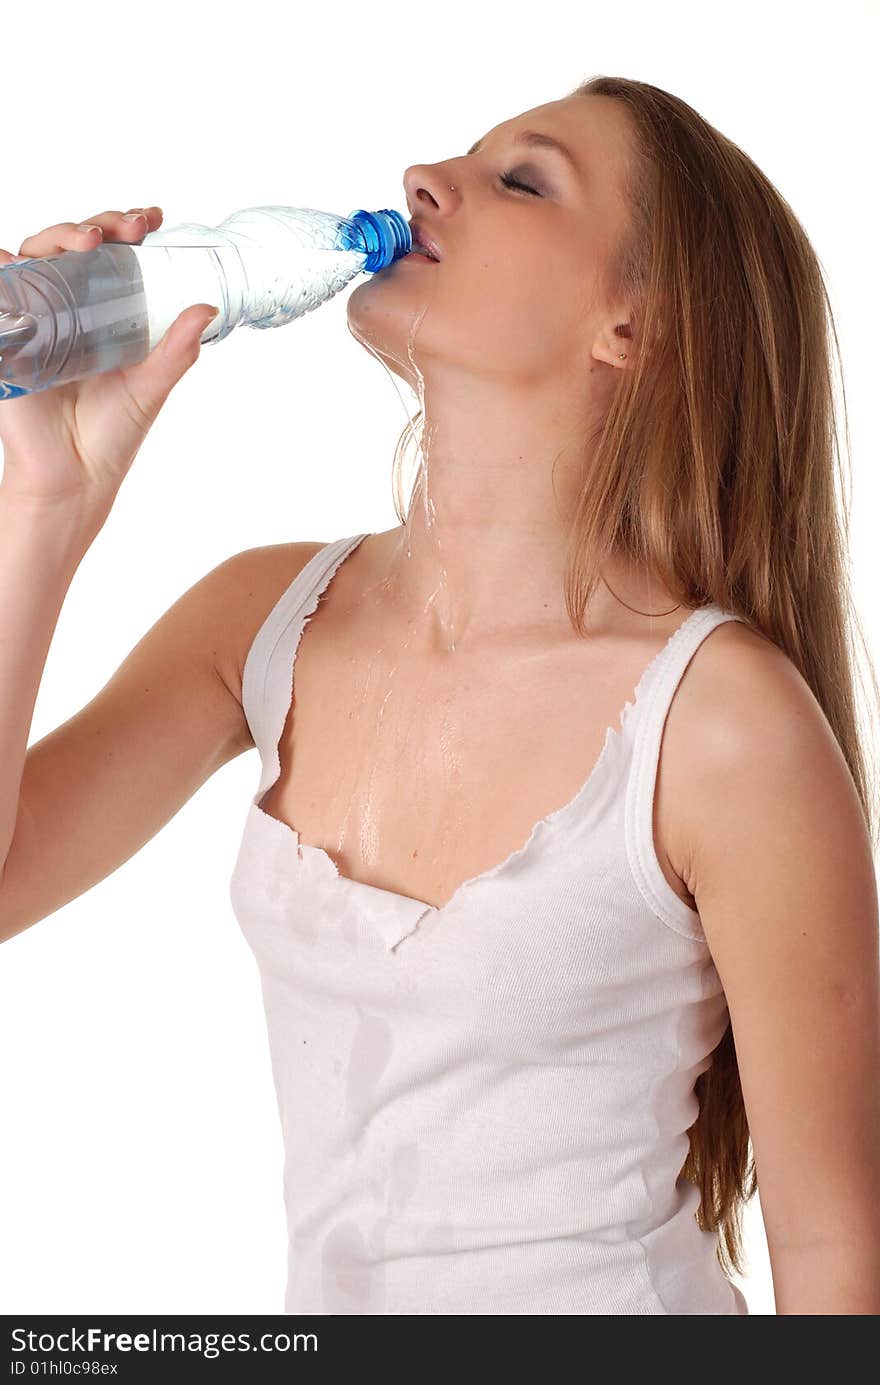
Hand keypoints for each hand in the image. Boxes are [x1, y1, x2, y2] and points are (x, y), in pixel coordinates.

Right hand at [0, 207, 218, 515]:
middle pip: (71, 245)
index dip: (127, 228)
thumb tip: (206, 309)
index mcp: (102, 312)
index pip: (110, 255)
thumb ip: (177, 350)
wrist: (75, 477)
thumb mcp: (151, 387)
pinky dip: (3, 268)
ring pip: (35, 256)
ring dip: (57, 236)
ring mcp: (34, 318)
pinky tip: (16, 260)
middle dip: (98, 224)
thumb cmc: (111, 434)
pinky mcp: (4, 338)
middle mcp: (66, 308)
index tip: (153, 219)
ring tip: (87, 241)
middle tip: (124, 230)